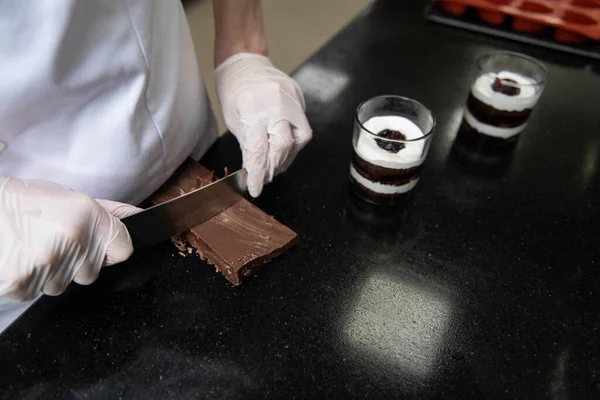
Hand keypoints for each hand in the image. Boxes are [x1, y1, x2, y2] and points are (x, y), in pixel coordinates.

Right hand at [0, 177, 140, 300]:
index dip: (110, 249)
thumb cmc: (22, 201)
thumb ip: (106, 213)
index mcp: (88, 216)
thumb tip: (136, 217)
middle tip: (52, 243)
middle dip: (77, 263)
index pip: (123, 249)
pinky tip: (17, 259)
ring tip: (30, 249)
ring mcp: (48, 264)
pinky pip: (34, 293)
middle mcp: (73, 240)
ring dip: (50, 273)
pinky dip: (26, 281)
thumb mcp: (69, 198)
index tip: (99, 247)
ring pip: (62, 285)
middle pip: (92, 272)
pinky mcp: (23, 283)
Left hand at [215, 53, 311, 196]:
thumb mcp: (234, 120)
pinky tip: (283, 145)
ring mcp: (291, 100)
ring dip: (286, 156)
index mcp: (253, 110)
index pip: (258, 150)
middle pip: (283, 145)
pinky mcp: (300, 99)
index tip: (256, 188)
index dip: (258, 174)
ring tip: (274, 161)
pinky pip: (302, 128)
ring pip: (298, 139)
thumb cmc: (234, 91)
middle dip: (274, 166)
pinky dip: (293, 142)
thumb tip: (256, 171)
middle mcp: (276, 104)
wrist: (245, 63)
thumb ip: (248, 145)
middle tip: (266, 176)